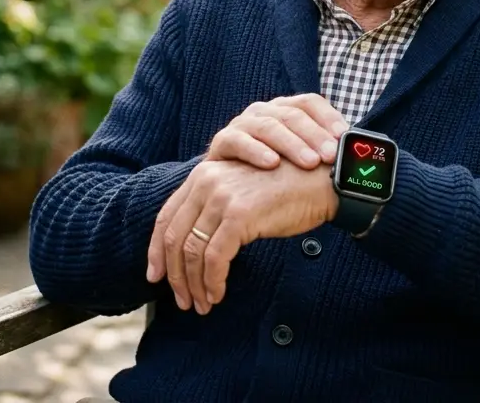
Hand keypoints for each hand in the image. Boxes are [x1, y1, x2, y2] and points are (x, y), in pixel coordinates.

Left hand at [146, 157, 336, 313]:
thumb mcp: (244, 194)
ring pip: (192, 251)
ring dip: (194, 284)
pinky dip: (213, 281)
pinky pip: (215, 257)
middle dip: (175, 275)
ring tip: (202, 304)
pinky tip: (218, 294)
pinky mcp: (239, 214)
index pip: (166, 217)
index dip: (157, 251)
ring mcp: (222, 197)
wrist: (323, 180)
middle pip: (174, 237)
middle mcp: (207, 181)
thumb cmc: (290, 189)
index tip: (156, 276)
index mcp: (204, 174)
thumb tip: (195, 246)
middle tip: (182, 300)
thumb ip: (217, 210)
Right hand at [204, 94, 348, 170]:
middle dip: (314, 135)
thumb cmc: (275, 175)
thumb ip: (323, 154)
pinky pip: (239, 140)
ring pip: (268, 126)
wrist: (230, 189)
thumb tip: (358, 157)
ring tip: (309, 162)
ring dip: (291, 144)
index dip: (328, 117)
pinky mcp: (223, 141)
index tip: (344, 136)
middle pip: (292, 115)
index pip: (310, 103)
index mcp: (286, 110)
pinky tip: (271, 163)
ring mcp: (243, 124)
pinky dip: (255, 150)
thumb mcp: (300, 161)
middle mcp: (265, 111)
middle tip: (331, 156)